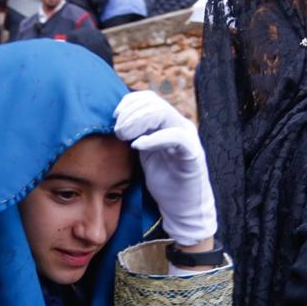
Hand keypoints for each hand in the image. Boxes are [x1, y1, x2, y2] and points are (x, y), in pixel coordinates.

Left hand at [114, 91, 216, 244]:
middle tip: (117, 130)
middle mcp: (179, 125)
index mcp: (168, 122)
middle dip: (130, 113)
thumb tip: (113, 121)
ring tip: (124, 136)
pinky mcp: (193, 154)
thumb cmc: (162, 180)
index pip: (148, 98)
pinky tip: (139, 146)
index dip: (129, 103)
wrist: (180, 206)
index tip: (113, 117)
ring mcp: (188, 138)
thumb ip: (134, 134)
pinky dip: (155, 138)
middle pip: (154, 103)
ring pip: (164, 114)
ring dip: (139, 121)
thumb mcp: (143, 152)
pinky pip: (176, 137)